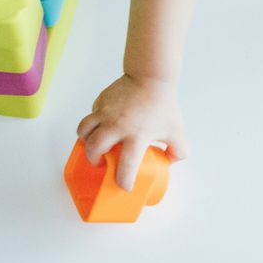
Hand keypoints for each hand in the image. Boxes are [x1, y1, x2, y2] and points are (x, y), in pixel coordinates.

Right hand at [75, 74, 188, 190]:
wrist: (151, 76)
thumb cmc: (163, 104)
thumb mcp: (177, 131)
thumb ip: (178, 151)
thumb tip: (169, 161)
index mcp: (137, 135)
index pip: (126, 165)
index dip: (123, 180)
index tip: (124, 185)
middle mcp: (117, 125)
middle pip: (94, 148)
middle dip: (94, 160)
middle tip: (101, 162)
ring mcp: (106, 112)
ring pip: (83, 130)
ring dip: (86, 141)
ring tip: (95, 144)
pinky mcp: (100, 101)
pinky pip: (90, 116)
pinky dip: (93, 124)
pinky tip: (103, 125)